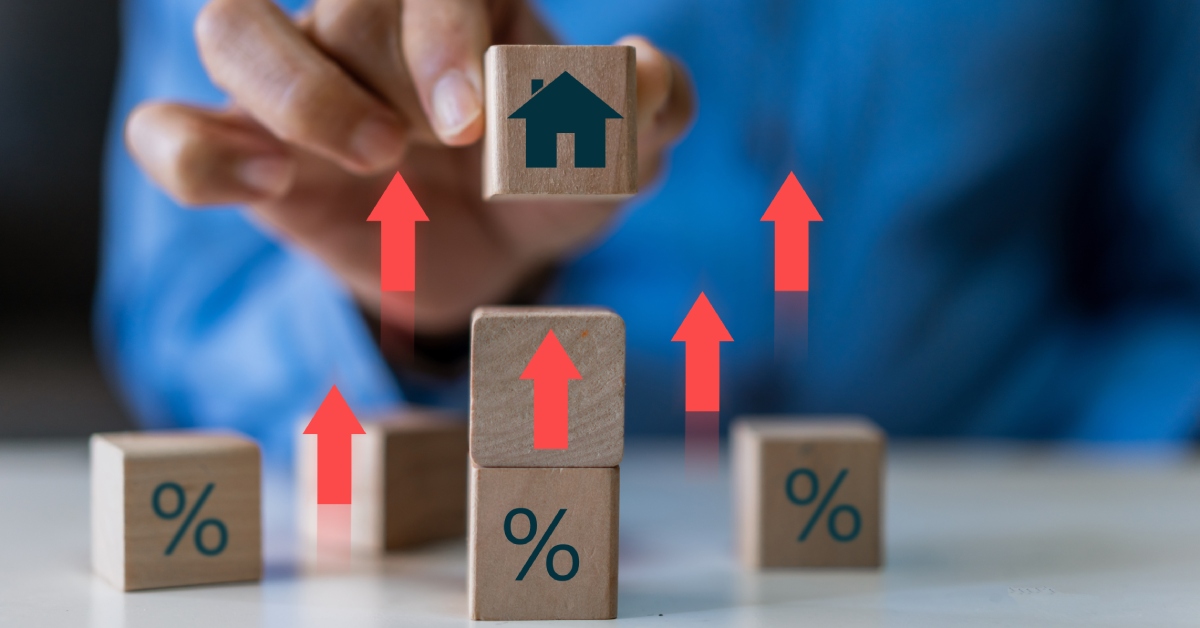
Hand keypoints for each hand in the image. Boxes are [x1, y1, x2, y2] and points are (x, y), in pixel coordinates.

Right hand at [124, 0, 693, 342]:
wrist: (501, 255)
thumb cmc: (556, 180)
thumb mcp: (617, 156)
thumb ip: (645, 110)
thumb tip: (644, 76)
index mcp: (462, 0)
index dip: (439, 28)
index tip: (475, 118)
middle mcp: (369, 26)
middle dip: (381, 68)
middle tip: (430, 144)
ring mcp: (299, 87)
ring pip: (230, 28)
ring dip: (292, 91)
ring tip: (370, 157)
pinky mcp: (249, 156)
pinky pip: (167, 132)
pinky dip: (194, 151)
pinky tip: (265, 181)